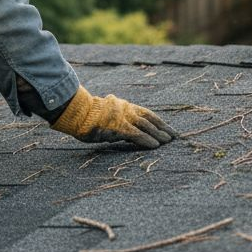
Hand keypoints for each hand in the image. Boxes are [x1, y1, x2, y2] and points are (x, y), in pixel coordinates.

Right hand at [51, 85, 176, 149]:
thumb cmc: (87, 114)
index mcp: (124, 105)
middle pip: (150, 119)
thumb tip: (120, 123)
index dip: (158, 121)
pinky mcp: (119, 128)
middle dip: (163, 128)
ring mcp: (123, 118)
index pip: (146, 113)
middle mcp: (127, 109)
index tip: (167, 127)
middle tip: (174, 136)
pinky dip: (147, 140)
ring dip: (159, 134)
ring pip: (146, 126)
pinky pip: (136, 135)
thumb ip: (115, 115)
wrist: (77, 112)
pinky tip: (155, 146)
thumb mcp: (105, 111)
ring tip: (168, 141)